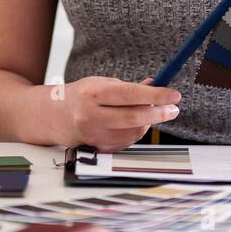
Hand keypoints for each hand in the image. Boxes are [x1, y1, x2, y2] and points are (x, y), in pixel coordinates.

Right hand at [58, 76, 180, 151]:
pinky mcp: (98, 148)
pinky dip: (136, 131)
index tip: (174, 95)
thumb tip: (157, 86)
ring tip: (151, 112)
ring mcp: (94, 135)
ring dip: (149, 123)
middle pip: (135, 117)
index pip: (131, 94)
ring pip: (134, 132)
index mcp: (93, 93)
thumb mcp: (103, 83)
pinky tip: (134, 123)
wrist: (56, 116)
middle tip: (173, 108)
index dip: (156, 96)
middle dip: (159, 113)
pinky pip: (127, 141)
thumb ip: (129, 87)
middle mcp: (92, 115)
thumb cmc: (82, 95)